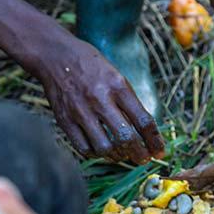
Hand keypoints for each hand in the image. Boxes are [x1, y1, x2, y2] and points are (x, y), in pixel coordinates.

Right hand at [32, 38, 164, 163]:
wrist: (54, 55)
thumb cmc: (90, 65)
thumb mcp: (116, 75)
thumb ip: (129, 101)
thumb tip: (144, 131)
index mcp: (118, 86)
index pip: (143, 120)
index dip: (155, 141)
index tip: (159, 151)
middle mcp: (100, 99)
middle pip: (125, 138)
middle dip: (139, 154)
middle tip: (143, 159)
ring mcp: (80, 111)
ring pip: (104, 148)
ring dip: (117, 156)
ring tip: (122, 155)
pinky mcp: (64, 120)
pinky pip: (83, 148)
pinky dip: (96, 154)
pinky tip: (101, 150)